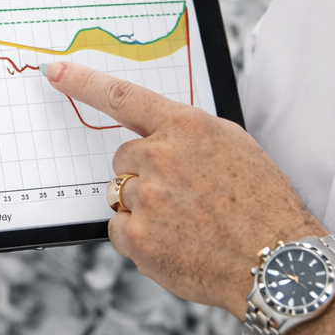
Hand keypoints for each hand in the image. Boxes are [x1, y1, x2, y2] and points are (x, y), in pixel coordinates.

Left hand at [43, 60, 319, 316]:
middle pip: (122, 159)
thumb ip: (188, 135)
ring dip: (144, 207)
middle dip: (143, 174)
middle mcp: (161, 157)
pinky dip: (139, 237)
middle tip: (182, 195)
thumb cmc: (263, 204)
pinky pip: (118, 229)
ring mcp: (147, 198)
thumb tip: (155, 135)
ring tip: (187, 223)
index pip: (122, 97)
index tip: (56, 72)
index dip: (83, 83)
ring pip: (122, 195)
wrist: (278, 262)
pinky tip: (175, 243)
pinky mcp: (138, 238)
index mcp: (186, 127)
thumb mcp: (234, 146)